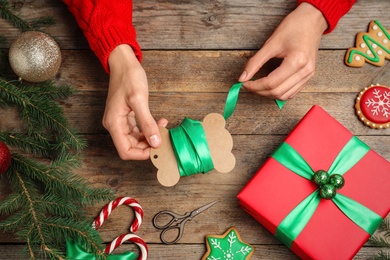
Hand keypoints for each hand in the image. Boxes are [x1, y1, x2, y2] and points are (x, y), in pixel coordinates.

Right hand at [103, 44, 167, 159]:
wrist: (123, 63)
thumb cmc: (129, 77)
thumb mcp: (139, 100)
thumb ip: (147, 123)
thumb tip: (156, 143)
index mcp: (114, 124)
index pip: (125, 151)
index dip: (141, 154)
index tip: (157, 148)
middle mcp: (114, 125)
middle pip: (131, 147)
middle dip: (148, 145)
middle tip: (163, 137)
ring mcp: (120, 122)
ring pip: (136, 140)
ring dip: (150, 137)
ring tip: (163, 128)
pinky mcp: (126, 117)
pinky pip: (138, 130)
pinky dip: (149, 129)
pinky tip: (159, 123)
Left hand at [238, 3, 327, 99]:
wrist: (311, 21)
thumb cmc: (293, 27)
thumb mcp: (271, 43)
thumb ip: (255, 62)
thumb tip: (242, 77)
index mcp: (297, 61)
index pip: (271, 83)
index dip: (255, 86)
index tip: (243, 83)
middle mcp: (305, 71)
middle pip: (277, 92)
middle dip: (260, 91)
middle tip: (248, 85)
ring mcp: (308, 75)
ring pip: (285, 96)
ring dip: (268, 94)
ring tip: (257, 86)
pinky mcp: (308, 77)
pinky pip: (292, 92)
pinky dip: (279, 92)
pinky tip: (269, 86)